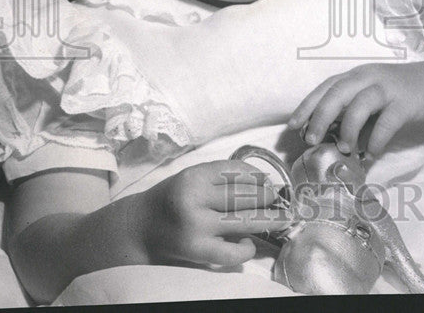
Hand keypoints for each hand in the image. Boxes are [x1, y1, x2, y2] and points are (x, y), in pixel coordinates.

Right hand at [136, 160, 291, 266]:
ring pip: (245, 220)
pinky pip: (232, 251)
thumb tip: (264, 182)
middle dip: (268, 197)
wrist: (139, 229)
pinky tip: (249, 242)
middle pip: (245, 196)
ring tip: (284, 217)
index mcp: (194, 177)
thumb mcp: (193, 178)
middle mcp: (195, 200)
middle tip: (281, 198)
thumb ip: (223, 177)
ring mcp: (197, 228)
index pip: (237, 172)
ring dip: (269, 219)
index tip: (270, 181)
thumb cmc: (172, 199)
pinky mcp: (198, 251)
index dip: (259, 176)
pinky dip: (247, 248)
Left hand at [288, 62, 423, 155]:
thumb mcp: (375, 97)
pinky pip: (387, 122)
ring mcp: (390, 88)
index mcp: (360, 75)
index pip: (327, 86)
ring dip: (347, 129)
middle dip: (320, 117)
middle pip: (338, 93)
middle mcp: (371, 77)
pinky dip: (376, 139)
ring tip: (346, 149)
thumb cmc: (404, 94)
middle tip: (312, 140)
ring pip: (360, 104)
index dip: (308, 105)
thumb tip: (330, 137)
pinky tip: (372, 152)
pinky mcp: (407, 102)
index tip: (293, 126)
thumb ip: (355, 111)